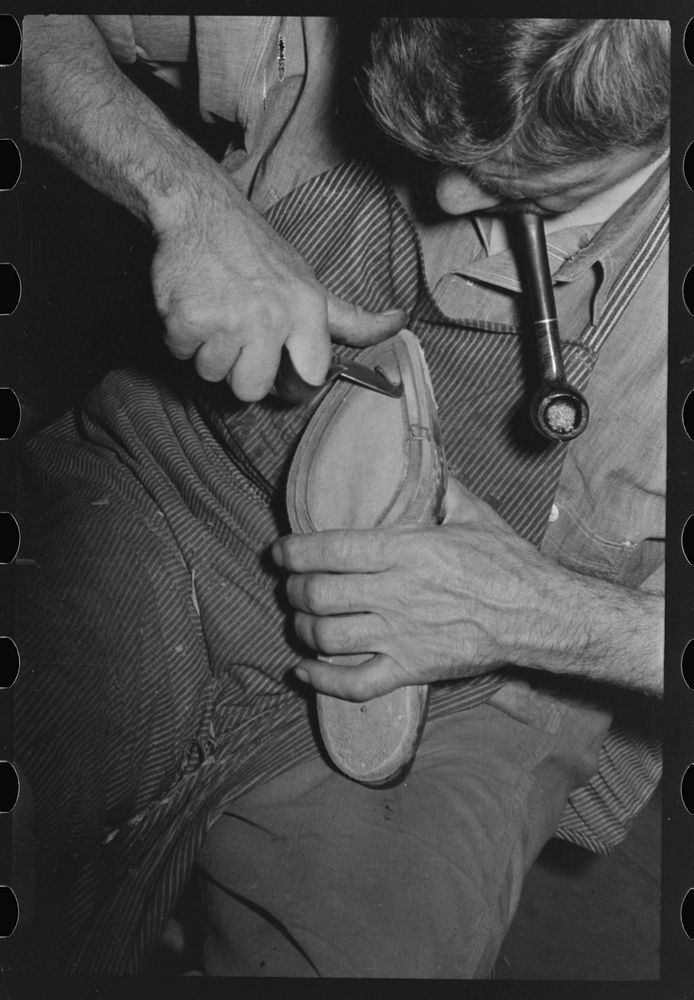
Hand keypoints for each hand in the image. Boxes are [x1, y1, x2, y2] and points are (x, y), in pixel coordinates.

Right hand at [151, 180, 406, 401]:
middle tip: (236, 332)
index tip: (282, 364)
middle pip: (252, 389)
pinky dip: (180, 337)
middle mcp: (271, 317)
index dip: (292, 381)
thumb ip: (350, 318)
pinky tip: (191, 305)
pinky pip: (182, 355)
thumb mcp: (311, 283)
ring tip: (213, 311)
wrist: (200, 210)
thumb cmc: (258, 253)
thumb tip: (400, 322)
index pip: (309, 377)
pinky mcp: (190, 320)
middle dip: (238, 369)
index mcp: (306, 309)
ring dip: (206, 351)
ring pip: (213, 374)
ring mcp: (229, 319)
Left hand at [272, 478, 569, 699]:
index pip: (330, 549)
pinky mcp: (410, 669)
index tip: (279, 553)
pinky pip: (354, 683)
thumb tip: (427, 461)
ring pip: (327, 637)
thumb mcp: (474, 514)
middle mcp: (394, 592)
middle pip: (319, 595)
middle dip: (294, 591)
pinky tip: (304, 671)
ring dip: (303, 629)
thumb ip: (441, 489)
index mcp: (405, 550)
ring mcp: (400, 635)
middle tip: (292, 587)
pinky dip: (322, 681)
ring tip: (301, 621)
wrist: (537, 614)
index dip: (293, 552)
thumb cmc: (508, 563)